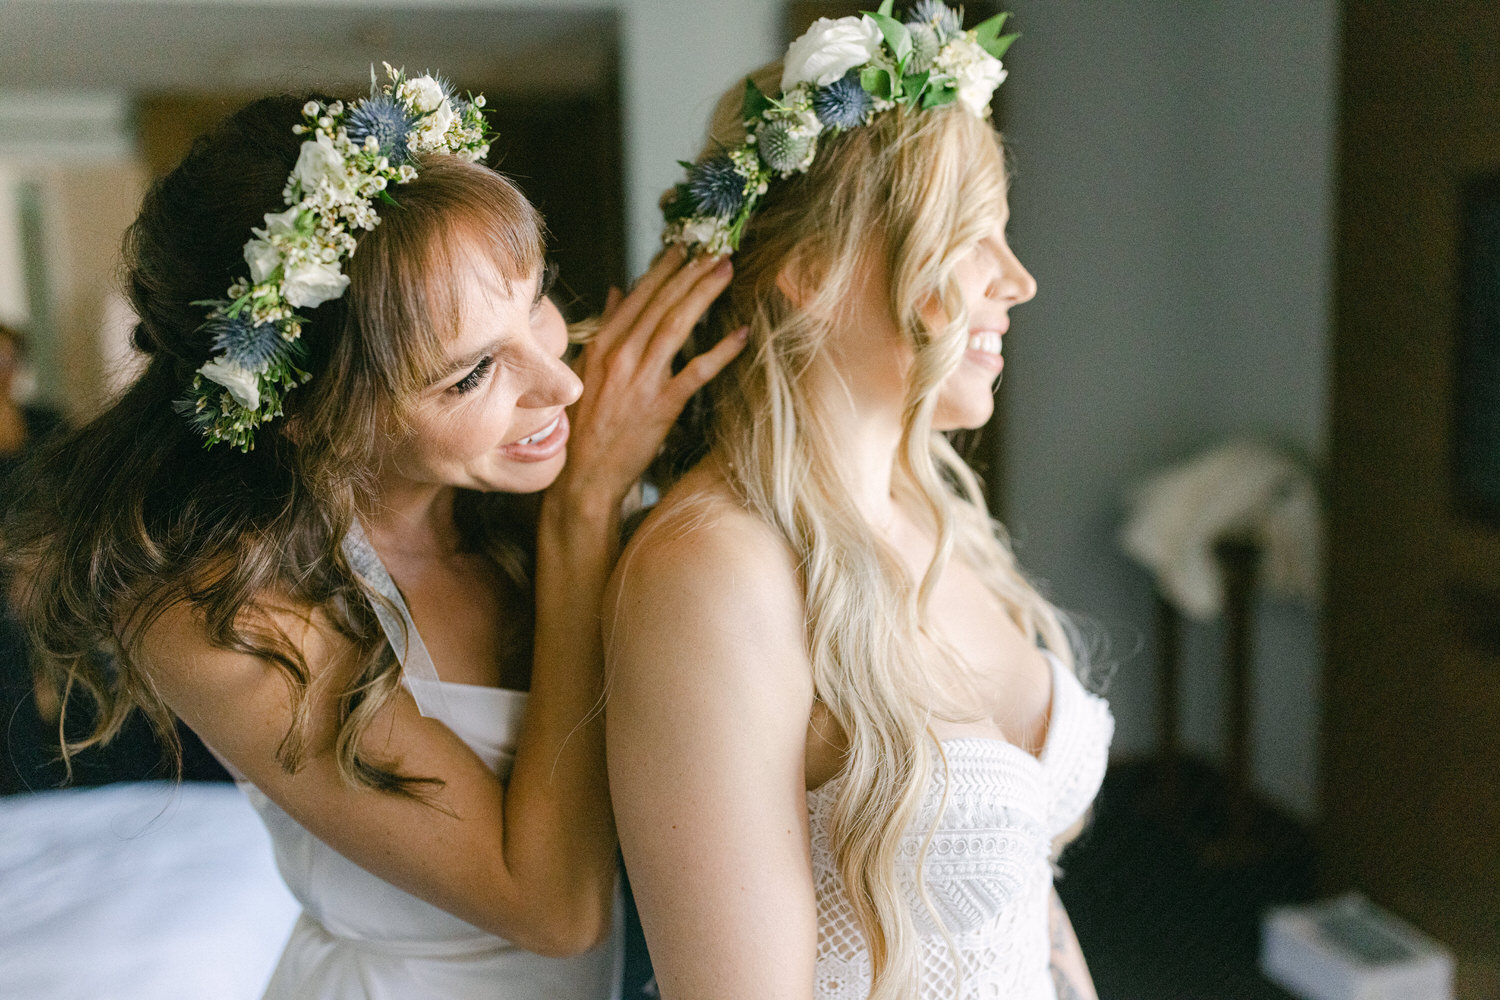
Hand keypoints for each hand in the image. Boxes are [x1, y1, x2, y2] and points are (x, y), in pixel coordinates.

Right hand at [551, 247, 746, 519]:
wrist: (584, 477)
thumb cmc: (586, 428)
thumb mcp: (586, 371)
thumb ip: (605, 329)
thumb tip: (614, 292)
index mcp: (602, 345)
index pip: (637, 296)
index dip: (663, 269)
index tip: (684, 246)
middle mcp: (620, 356)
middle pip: (660, 303)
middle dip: (690, 271)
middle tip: (716, 246)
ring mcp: (640, 379)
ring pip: (676, 325)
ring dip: (704, 294)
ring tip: (726, 270)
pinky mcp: (660, 405)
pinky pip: (696, 372)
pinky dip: (720, 351)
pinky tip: (741, 334)